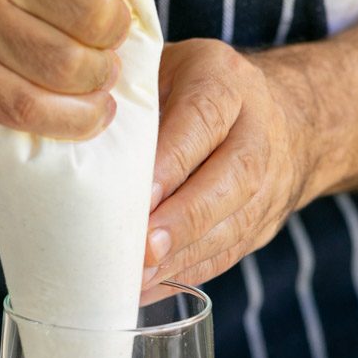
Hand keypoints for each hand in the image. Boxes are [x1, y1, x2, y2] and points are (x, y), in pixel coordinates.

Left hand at [141, 39, 321, 299]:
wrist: (284, 114)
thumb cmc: (193, 88)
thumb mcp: (164, 70)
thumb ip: (131, 99)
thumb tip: (72, 145)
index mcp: (225, 81)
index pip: (203, 118)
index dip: (173, 161)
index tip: (139, 195)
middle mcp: (256, 130)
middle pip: (232, 178)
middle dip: (185, 219)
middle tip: (143, 248)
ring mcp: (269, 181)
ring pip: (234, 224)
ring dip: (185, 255)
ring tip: (139, 277)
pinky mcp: (263, 223)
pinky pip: (229, 252)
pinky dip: (188, 273)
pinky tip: (150, 287)